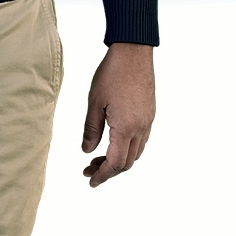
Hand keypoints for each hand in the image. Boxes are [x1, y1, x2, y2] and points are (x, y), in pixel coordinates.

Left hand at [81, 43, 154, 184]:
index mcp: (126, 128)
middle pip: (127, 162)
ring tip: (96, 159)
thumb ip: (91, 129)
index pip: (115, 162)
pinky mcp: (150, 115)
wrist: (134, 55)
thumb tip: (86, 151)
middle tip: (87, 171)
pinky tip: (112, 144)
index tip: (90, 181)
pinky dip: (126, 149)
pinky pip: (140, 141)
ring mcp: (148, 122)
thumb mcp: (94, 103)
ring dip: (117, 160)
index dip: (103, 174)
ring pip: (135, 153)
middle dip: (108, 170)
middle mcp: (141, 128)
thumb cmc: (111, 75)